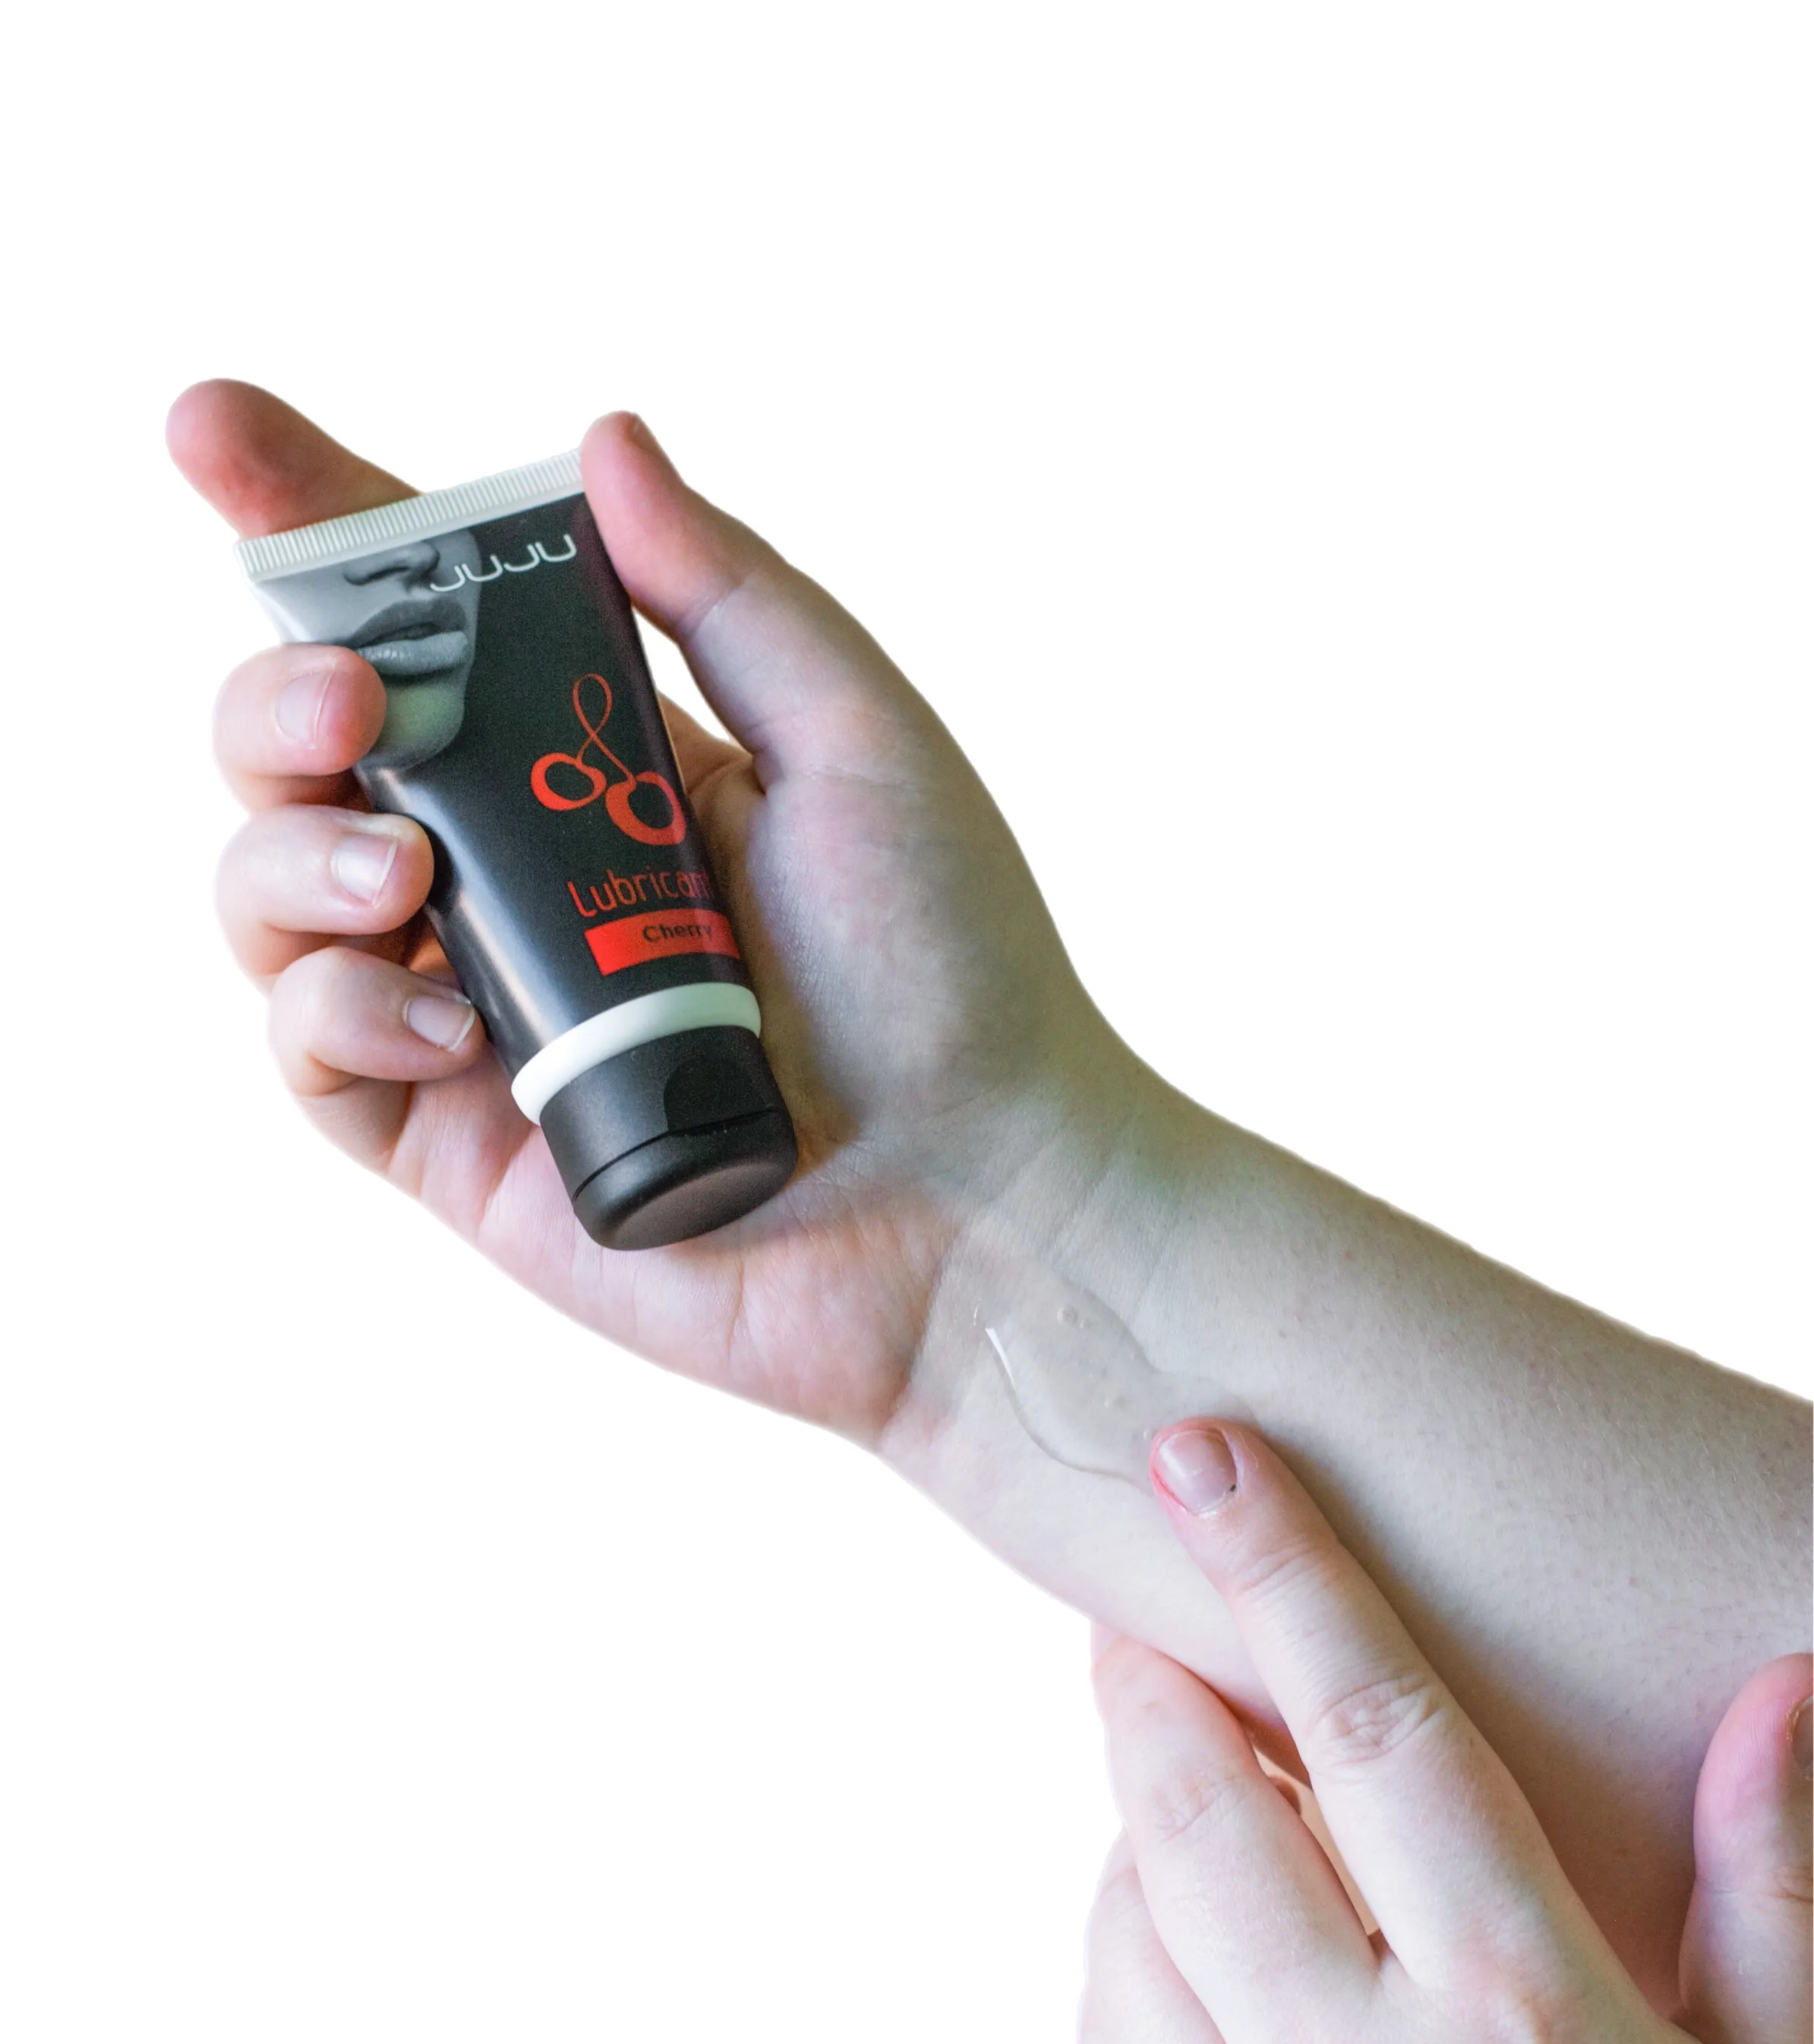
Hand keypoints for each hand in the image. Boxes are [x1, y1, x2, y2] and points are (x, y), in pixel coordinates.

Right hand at [167, 380, 1166, 1448]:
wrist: (981, 1207)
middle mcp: (519, 879)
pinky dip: (342, 1014)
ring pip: (273, 897)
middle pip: (308, 753)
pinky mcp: (456, 1148)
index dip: (312, 528)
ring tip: (405, 884)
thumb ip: (727, 594)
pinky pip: (315, 1058)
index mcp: (599, 766)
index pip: (426, 629)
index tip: (214, 430)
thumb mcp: (860, 743)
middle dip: (277, 698)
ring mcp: (477, 1012)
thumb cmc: (955, 979)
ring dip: (292, 861)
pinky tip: (448, 1027)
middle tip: (348, 704)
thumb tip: (604, 440)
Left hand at [1083, 1421, 1810, 2043]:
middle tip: (1141, 1607)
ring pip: (1122, 1916)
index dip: (1286, 1569)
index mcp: (1522, 2022)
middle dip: (1153, 1672)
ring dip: (1143, 1825)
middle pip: (1193, 1798)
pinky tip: (1194, 1961)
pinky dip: (1122, 1963)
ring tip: (1207, 1801)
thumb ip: (1773, 1891)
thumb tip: (1781, 1686)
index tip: (1204, 1450)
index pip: (1375, 1728)